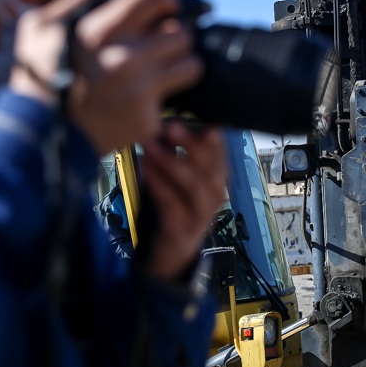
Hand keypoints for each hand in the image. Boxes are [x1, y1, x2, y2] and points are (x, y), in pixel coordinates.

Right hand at [9, 0, 203, 152]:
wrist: (39, 137)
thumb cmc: (36, 78)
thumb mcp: (38, 29)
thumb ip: (71, 1)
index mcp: (103, 29)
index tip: (165, 9)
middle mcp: (127, 56)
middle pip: (182, 32)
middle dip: (175, 35)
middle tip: (164, 44)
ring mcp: (140, 90)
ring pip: (191, 65)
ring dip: (181, 65)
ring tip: (165, 69)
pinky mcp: (147, 118)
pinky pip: (174, 101)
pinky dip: (164, 100)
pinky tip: (145, 99)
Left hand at [138, 120, 226, 280]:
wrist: (174, 249)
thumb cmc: (177, 204)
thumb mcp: (182, 177)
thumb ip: (181, 152)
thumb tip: (167, 118)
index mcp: (218, 177)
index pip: (220, 152)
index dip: (207, 134)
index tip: (191, 116)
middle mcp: (216, 194)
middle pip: (210, 167)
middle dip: (191, 145)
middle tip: (171, 126)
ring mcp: (202, 214)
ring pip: (194, 186)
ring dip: (172, 163)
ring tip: (151, 147)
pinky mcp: (183, 230)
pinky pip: (172, 205)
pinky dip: (159, 185)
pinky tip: (145, 169)